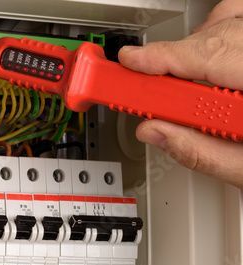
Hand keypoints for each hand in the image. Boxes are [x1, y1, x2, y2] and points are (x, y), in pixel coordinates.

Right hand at [118, 0, 242, 187]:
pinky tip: (221, 61)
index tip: (128, 67)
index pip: (207, 58)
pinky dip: (229, 34)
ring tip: (191, 78)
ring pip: (234, 19)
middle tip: (145, 84)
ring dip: (204, 44)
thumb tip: (155, 131)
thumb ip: (198, 150)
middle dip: (175, 60)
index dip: (160, 61)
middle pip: (217, 37)